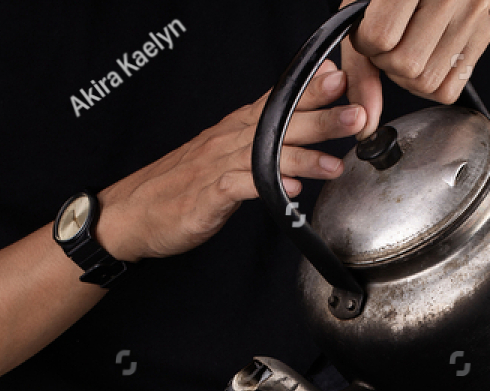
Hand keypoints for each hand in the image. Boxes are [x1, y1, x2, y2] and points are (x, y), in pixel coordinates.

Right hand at [96, 61, 365, 262]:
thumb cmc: (183, 184)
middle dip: (320, 117)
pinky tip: (291, 189)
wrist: (135, 212)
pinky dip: (267, 186)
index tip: (342, 79)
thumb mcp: (226, 153)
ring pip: (266, 154)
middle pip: (279, 124)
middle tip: (355, 113)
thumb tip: (299, 121)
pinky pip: (241, 187)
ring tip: (336, 161)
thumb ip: (261, 136)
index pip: (277, 102)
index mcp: (236, 128)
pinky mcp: (207, 195)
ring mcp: (217, 166)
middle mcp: (229, 141)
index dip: (309, 90)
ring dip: (304, 156)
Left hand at [340, 0, 489, 137]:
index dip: (366, 45)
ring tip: (408, 48)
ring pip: (427, 82)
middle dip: (388, 63)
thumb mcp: (364, 8)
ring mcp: (473, 12)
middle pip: (406, 65)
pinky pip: (449, 90)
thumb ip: (358, 64)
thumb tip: (365, 123)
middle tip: (390, 43)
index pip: (380, 38)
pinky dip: (430, 84)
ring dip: (408, 77)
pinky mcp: (485, 32)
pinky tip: (427, 58)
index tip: (369, 33)